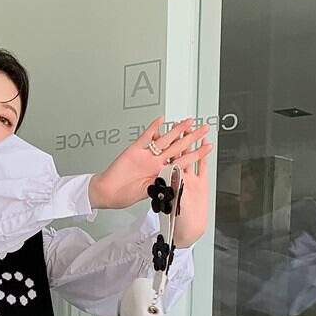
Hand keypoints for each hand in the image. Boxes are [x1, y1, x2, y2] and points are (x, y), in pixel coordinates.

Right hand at [88, 116, 213, 247]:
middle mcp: (155, 162)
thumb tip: (178, 178)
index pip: (183, 161)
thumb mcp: (149, 193)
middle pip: (177, 146)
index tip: (208, 147)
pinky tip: (161, 120)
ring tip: (188, 121)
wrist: (107, 193)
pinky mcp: (133, 150)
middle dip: (192, 137)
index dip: (196, 153)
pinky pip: (145, 137)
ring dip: (176, 129)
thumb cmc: (124, 195)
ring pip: (164, 139)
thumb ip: (163, 184)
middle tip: (204, 128)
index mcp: (160, 173)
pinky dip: (153, 128)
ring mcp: (145, 155)